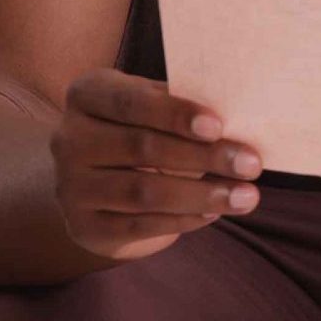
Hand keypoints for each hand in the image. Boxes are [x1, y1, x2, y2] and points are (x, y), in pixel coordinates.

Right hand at [52, 68, 261, 260]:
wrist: (97, 183)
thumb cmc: (140, 131)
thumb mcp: (152, 108)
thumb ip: (181, 108)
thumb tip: (238, 114)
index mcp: (87, 94)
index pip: (130, 101)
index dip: (174, 113)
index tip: (218, 125)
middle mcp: (68, 138)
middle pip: (142, 147)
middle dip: (204, 157)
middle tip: (252, 164)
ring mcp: (70, 186)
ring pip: (143, 192)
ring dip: (201, 195)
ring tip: (246, 196)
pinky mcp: (83, 226)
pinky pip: (140, 225)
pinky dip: (183, 220)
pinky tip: (214, 214)